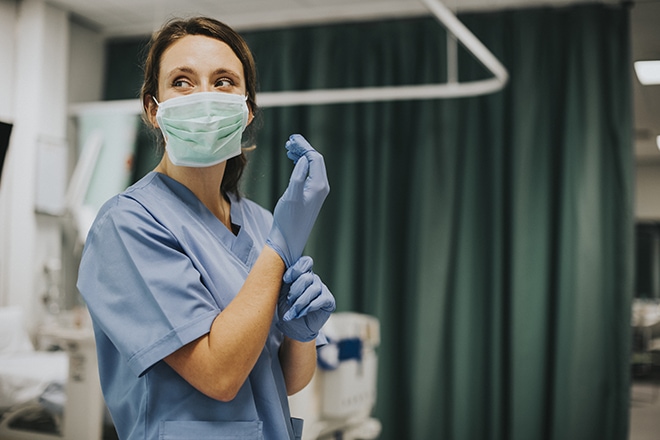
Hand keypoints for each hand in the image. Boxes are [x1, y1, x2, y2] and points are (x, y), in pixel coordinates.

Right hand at [266, 135, 329, 266]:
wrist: (288, 240)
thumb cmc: (287, 220)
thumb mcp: (291, 196)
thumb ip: (298, 176)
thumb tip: (303, 159)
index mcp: (318, 186)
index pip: (315, 158)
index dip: (304, 146)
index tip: (291, 139)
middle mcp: (321, 188)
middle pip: (315, 160)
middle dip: (303, 149)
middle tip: (289, 142)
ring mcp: (317, 192)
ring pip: (312, 167)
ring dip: (302, 156)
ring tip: (288, 149)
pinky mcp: (311, 196)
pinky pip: (309, 174)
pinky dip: (301, 165)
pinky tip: (293, 162)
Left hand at [277, 256, 335, 341]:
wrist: (293, 328)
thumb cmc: (286, 308)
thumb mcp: (281, 293)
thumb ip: (283, 281)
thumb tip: (277, 267)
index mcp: (303, 274)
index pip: (305, 262)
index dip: (295, 270)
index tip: (285, 280)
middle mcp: (314, 279)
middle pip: (307, 277)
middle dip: (295, 290)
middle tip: (288, 301)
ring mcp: (323, 289)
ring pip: (313, 289)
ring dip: (300, 302)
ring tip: (292, 312)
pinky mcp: (329, 301)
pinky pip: (321, 299)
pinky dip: (308, 307)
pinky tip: (301, 313)